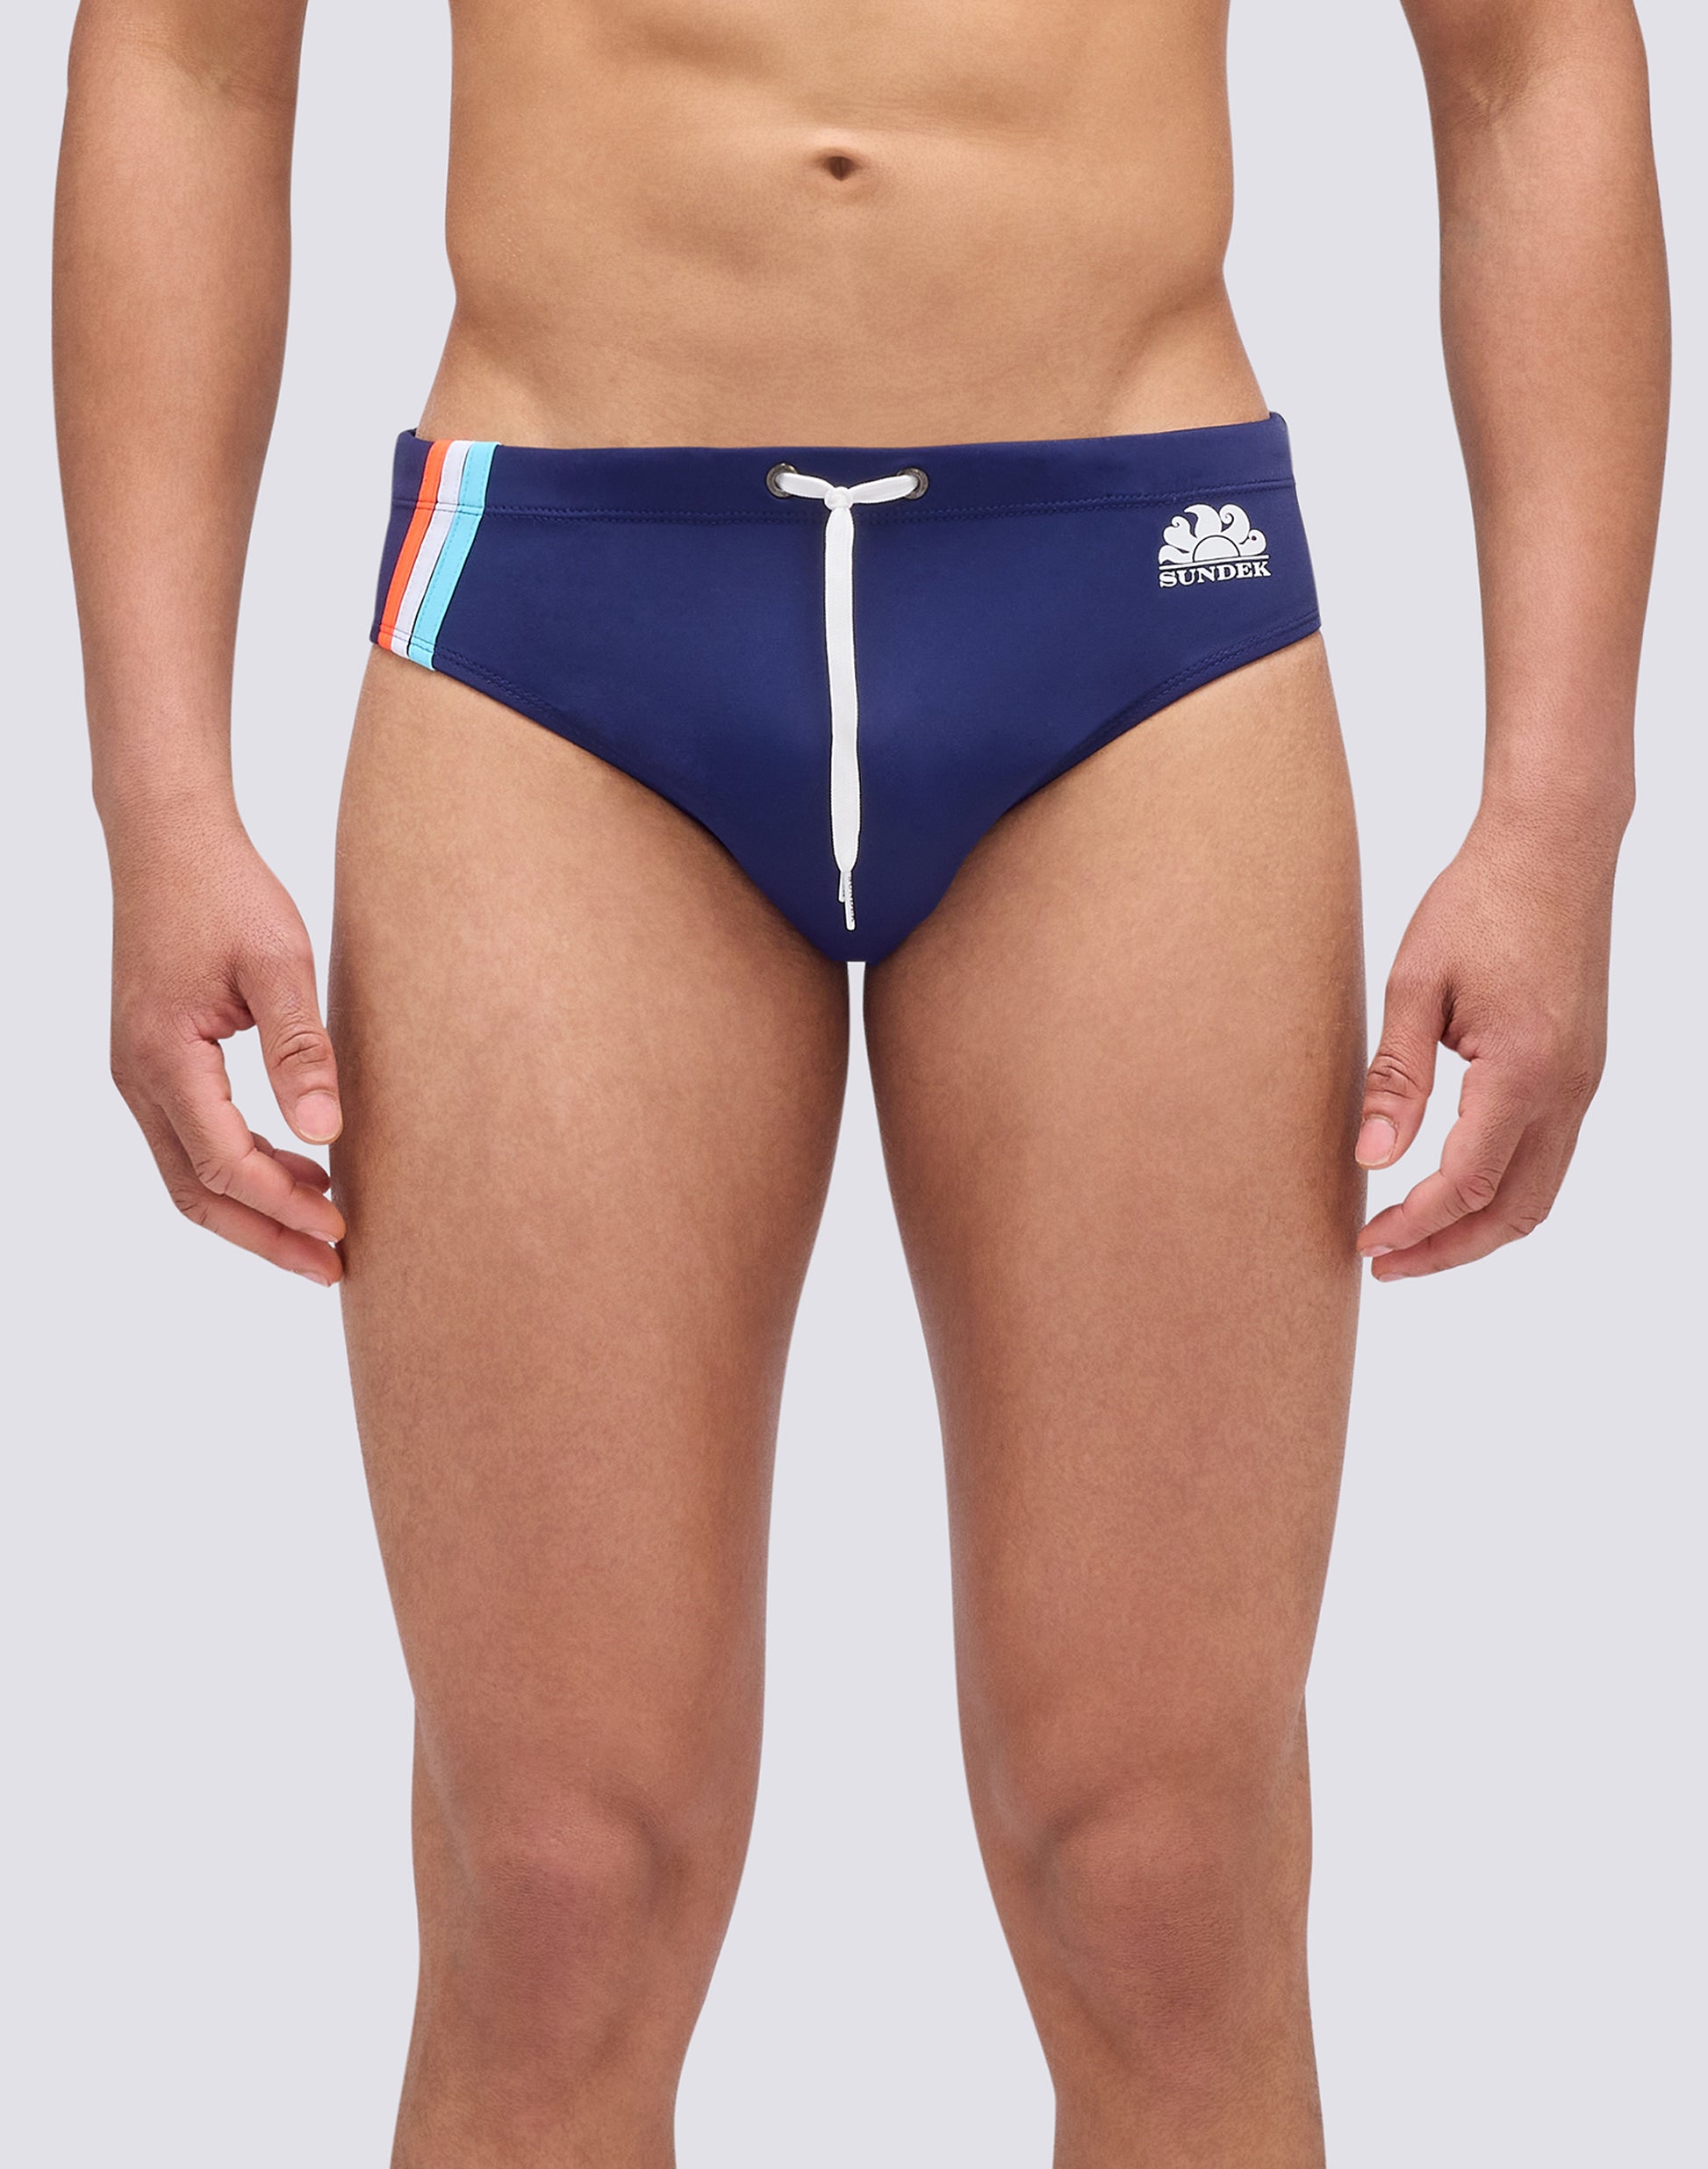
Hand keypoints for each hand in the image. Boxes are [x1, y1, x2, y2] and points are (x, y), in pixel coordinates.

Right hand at [108, 811, 344, 1283]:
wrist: (167, 839)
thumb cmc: (226, 890)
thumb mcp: (278, 963)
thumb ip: (301, 1049)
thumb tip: (326, 1135)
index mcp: (165, 1057)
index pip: (225, 1163)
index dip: (285, 1205)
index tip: (344, 1231)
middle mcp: (138, 1076)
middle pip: (197, 1191)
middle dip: (265, 1236)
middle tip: (333, 1268)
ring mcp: (137, 1073)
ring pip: (189, 1173)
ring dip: (254, 1209)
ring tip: (324, 1230)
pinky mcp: (153, 1061)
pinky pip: (190, 1140)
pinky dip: (241, 1169)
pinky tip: (301, 1165)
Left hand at [1355, 810, 1617, 1280]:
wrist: (1553, 846)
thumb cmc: (1478, 901)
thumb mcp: (1414, 982)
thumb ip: (1395, 1076)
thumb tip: (1370, 1158)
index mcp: (1523, 1070)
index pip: (1467, 1185)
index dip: (1413, 1225)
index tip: (1364, 1242)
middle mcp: (1567, 1087)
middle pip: (1515, 1212)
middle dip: (1448, 1250)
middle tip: (1383, 1264)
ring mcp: (1583, 1082)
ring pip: (1539, 1192)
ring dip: (1478, 1229)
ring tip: (1413, 1240)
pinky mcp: (1582, 1070)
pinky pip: (1549, 1156)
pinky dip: (1503, 1191)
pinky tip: (1454, 1189)